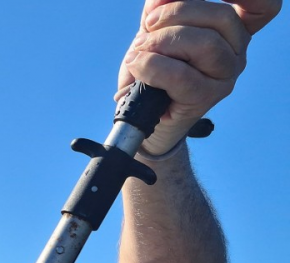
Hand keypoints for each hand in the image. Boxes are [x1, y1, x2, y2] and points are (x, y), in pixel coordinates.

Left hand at [117, 0, 280, 153]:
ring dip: (162, 41)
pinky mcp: (205, 98)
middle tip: (148, 26)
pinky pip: (181, 75)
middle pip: (221, 16)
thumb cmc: (150, 70)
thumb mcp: (155, 30)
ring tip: (140, 51)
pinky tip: (138, 64)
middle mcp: (237, 51)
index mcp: (232, 29)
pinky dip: (152, 66)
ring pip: (204, 44)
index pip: (262, 7)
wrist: (138, 114)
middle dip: (176, 14)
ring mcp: (224, 76)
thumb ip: (162, 8)